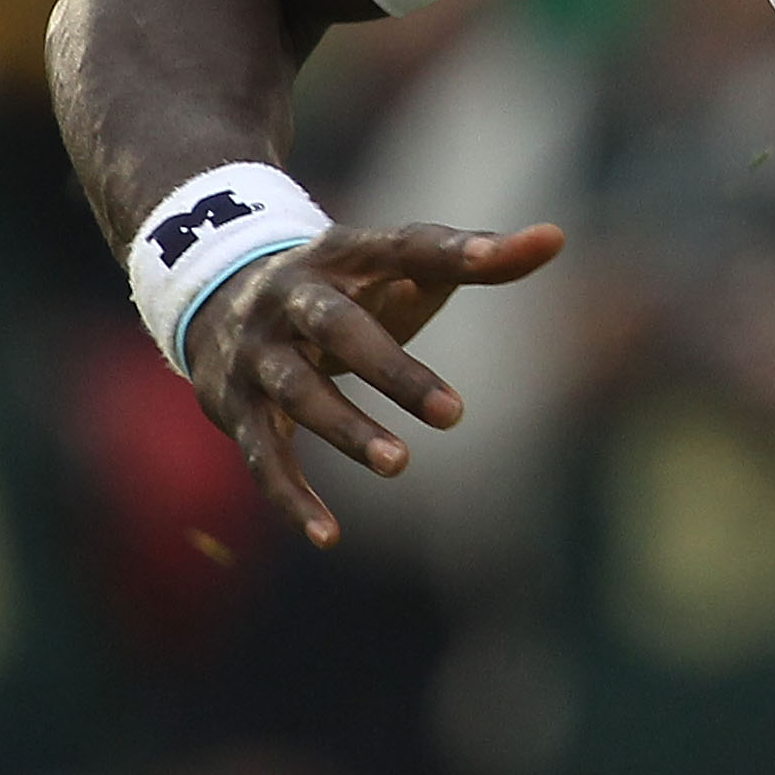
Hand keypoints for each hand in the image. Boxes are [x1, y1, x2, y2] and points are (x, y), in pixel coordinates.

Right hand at [184, 221, 564, 545]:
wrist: (218, 292)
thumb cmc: (347, 286)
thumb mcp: (403, 265)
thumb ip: (477, 257)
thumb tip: (556, 237)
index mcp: (343, 254)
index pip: (403, 248)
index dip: (449, 253)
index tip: (492, 259)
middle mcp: (290, 298)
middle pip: (340, 328)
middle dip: (392, 370)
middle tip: (455, 413)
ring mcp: (256, 352)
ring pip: (298, 392)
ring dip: (346, 429)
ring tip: (400, 463)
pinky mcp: (234, 407)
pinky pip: (261, 456)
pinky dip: (290, 497)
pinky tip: (328, 536)